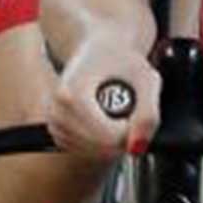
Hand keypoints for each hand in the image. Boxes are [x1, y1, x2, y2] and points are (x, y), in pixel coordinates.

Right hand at [48, 35, 159, 158]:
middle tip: (131, 109)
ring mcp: (54, 123)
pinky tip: (106, 120)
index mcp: (72, 94)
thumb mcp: (146, 78)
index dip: (131, 131)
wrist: (98, 48)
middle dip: (123, 137)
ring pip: (93, 154)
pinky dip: (101, 144)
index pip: (108, 136)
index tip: (138, 110)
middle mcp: (57, 110)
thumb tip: (137, 147)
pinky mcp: (56, 132)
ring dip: (112, 141)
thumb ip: (148, 114)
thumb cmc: (122, 60)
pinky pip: (85, 153)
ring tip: (117, 110)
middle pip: (101, 147)